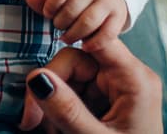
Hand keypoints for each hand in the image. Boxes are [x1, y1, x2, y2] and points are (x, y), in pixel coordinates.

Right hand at [19, 38, 162, 132]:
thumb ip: (68, 110)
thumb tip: (36, 77)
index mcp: (135, 79)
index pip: (95, 41)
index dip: (64, 47)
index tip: (38, 74)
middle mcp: (126, 77)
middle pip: (75, 61)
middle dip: (50, 88)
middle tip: (31, 121)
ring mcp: (114, 89)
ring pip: (69, 78)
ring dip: (51, 103)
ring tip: (46, 132)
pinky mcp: (105, 101)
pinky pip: (74, 93)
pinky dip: (59, 111)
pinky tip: (54, 131)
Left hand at [27, 0, 127, 50]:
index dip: (50, 4)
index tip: (48, 12)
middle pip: (72, 10)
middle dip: (59, 22)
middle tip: (57, 25)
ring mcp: (108, 2)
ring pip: (88, 23)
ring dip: (72, 35)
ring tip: (65, 37)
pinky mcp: (119, 17)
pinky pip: (107, 35)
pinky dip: (93, 43)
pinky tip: (84, 46)